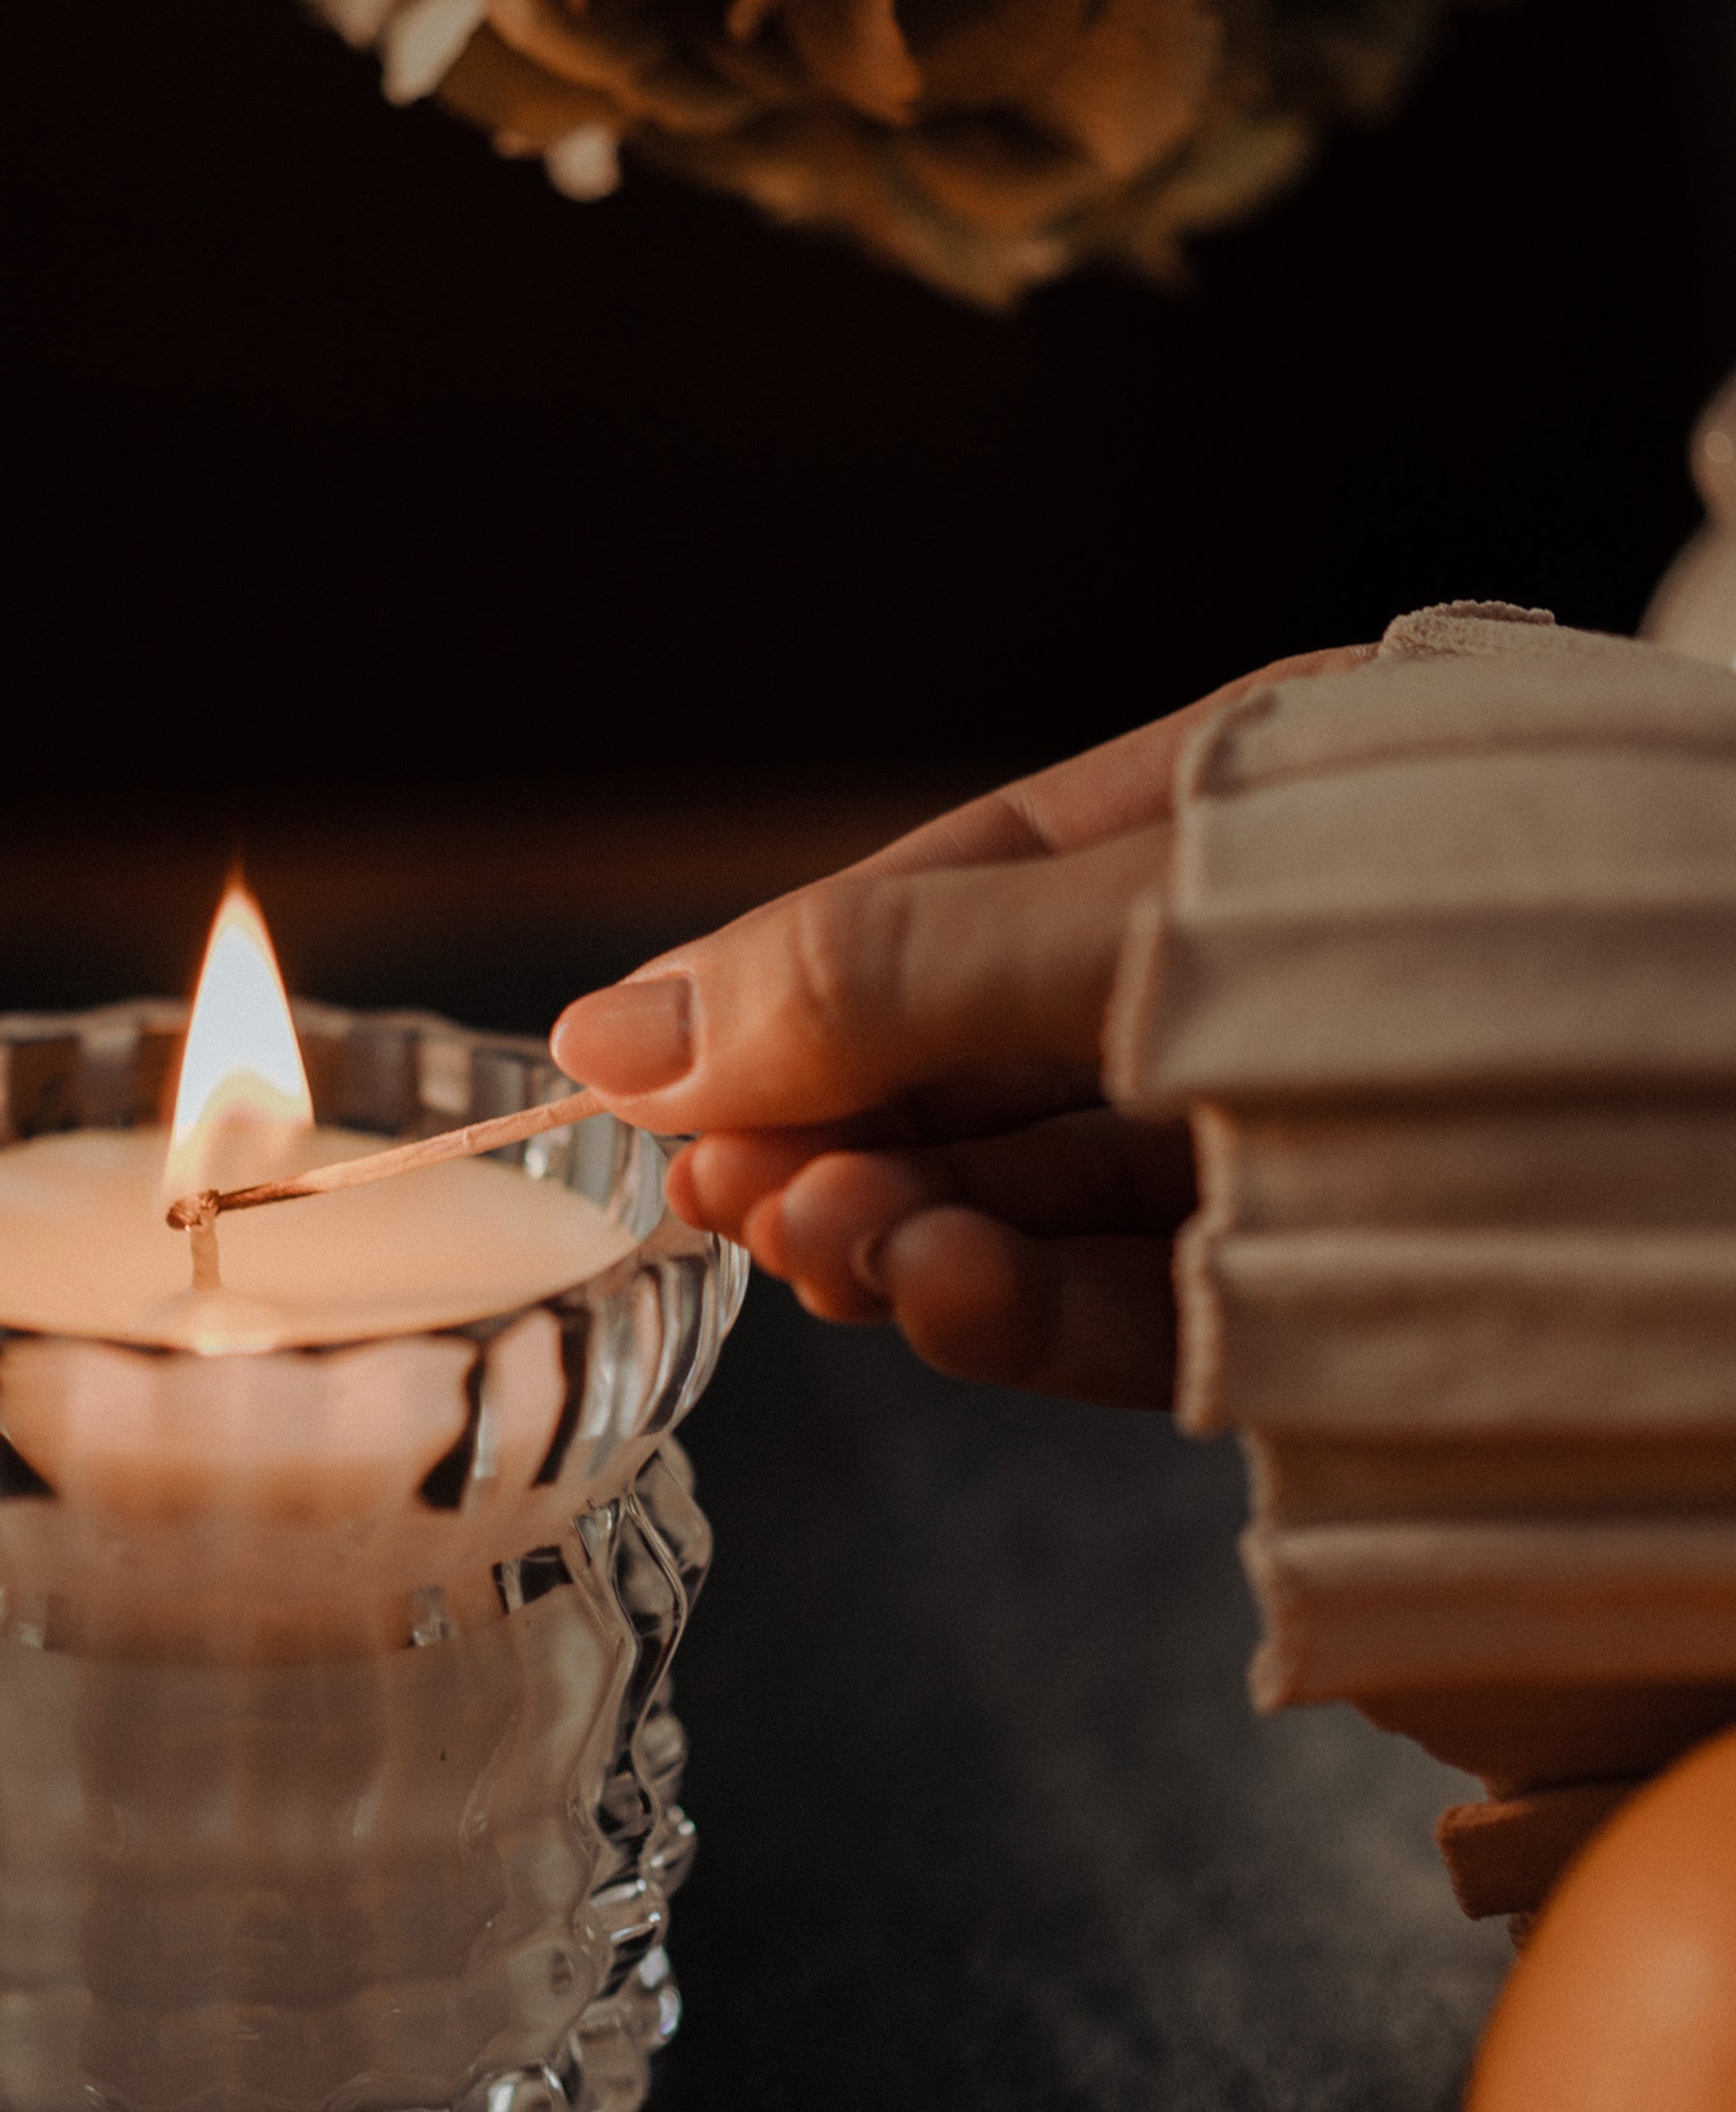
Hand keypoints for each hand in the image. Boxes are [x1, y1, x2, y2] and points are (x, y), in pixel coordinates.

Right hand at [549, 649, 1371, 1407]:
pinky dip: (1018, 1304)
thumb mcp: (1147, 925)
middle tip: (715, 1192)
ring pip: (1039, 1190)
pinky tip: (934, 1297)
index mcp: (1236, 807)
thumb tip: (625, 1027)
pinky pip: (1136, 1297)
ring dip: (907, 1224)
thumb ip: (893, 974)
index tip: (619, 1077)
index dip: (772, 981)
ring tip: (821, 1250)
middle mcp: (1255, 968)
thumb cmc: (1492, 951)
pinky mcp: (1335, 1289)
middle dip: (830, 1124)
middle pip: (972, 1055)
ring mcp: (1296, 1133)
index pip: (942, 889)